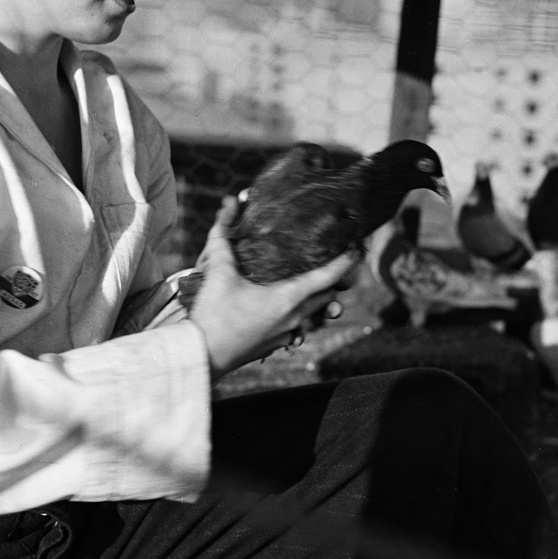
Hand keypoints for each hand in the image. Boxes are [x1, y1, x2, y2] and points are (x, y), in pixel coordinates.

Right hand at [189, 197, 359, 380]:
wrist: (201, 356)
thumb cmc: (213, 315)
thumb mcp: (219, 271)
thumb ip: (224, 235)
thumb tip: (229, 203)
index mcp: (289, 297)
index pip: (331, 276)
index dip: (347, 260)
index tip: (356, 246)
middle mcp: (296, 317)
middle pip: (328, 295)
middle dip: (334, 278)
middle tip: (334, 258)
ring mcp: (288, 334)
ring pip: (315, 314)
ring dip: (318, 299)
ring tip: (314, 282)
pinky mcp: (276, 345)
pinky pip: (300, 329)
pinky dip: (301, 316)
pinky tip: (289, 308)